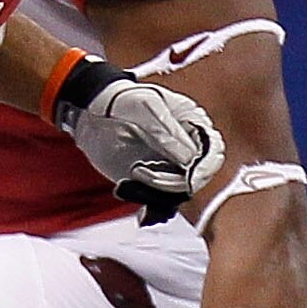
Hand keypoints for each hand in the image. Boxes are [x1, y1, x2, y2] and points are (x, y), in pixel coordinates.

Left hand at [60, 70, 223, 222]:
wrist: (94, 112)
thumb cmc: (123, 100)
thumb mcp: (145, 107)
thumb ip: (167, 133)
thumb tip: (189, 159)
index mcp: (194, 124)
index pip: (213, 152)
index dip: (204, 168)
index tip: (190, 178)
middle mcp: (187, 148)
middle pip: (198, 177)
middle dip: (175, 181)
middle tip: (144, 172)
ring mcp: (170, 166)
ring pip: (180, 192)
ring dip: (158, 191)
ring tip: (133, 173)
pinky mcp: (153, 181)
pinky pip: (161, 201)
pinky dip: (152, 207)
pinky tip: (138, 204)